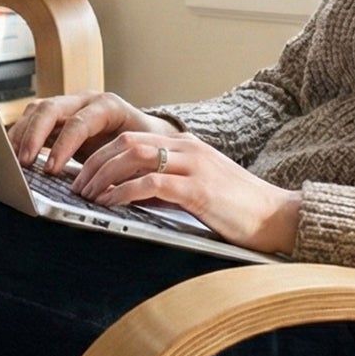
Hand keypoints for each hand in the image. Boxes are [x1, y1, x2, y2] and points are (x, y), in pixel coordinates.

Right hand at [9, 91, 179, 173]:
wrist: (147, 134)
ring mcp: (69, 105)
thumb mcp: (138, 153)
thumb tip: (106, 191)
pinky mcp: (58, 117)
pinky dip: (20, 136)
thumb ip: (122, 167)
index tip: (51, 170)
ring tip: (12, 160)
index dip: (62, 146)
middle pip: (50, 108)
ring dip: (21, 134)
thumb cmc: (144, 145)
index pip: (78, 122)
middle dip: (33, 135)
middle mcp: (85, 100)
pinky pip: (32, 120)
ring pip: (37, 110)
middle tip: (23, 163)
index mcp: (108, 106)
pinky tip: (12, 154)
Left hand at [70, 128, 303, 256]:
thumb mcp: (197, 190)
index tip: (82, 175)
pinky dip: (124, 192)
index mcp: (187, 146)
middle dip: (94, 163)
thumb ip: (166, 187)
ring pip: (134, 157)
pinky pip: (152, 183)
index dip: (101, 155)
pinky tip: (111, 203)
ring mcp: (194, 166)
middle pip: (126, 143)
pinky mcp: (199, 189)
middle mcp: (189, 148)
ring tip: (87, 195)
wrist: (278, 217)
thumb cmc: (239, 209)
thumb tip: (130, 196)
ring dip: (104, 176)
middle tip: (76, 186)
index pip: (132, 139)